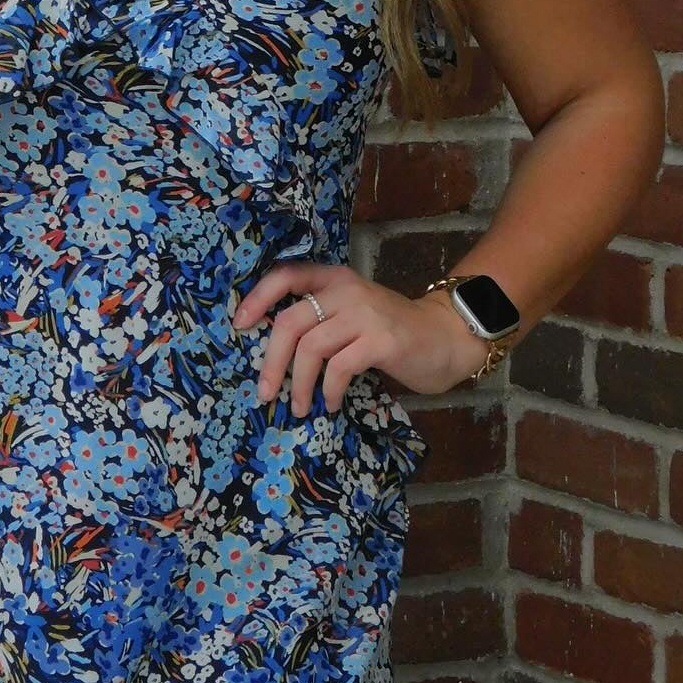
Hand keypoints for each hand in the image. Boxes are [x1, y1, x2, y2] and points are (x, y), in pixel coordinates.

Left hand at [232, 262, 476, 410]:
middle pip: (289, 322)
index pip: (285, 276)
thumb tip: (270, 352)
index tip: (238, 325)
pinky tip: (330, 404)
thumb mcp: (351, 313)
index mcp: (334, 278)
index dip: (257, 299)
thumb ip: (319, 318)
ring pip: (310, 348)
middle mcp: (346, 290)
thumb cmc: (390, 330)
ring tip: (299, 407)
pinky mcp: (381, 340)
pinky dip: (328, 392)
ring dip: (299, 385)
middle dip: (271, 362)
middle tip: (265, 392)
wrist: (444, 338)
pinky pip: (339, 368)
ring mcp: (364, 313)